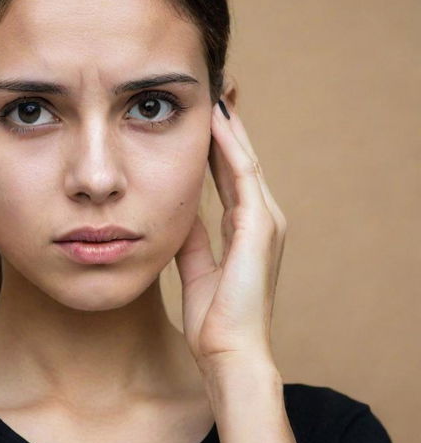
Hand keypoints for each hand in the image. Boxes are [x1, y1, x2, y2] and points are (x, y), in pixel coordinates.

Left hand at [174, 99, 286, 372]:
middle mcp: (260, 217)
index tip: (200, 118)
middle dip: (227, 125)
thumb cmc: (215, 317)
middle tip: (213, 90)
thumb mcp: (196, 267)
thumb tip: (178, 213)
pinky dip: (229, 145)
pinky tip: (215, 121)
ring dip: (229, 125)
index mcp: (245, 227)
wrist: (229, 352)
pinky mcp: (260, 225)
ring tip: (215, 92)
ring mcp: (264, 219)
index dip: (216, 144)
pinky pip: (242, 174)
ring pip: (244, 158)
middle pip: (240, 159)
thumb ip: (192, 238)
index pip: (229, 174)